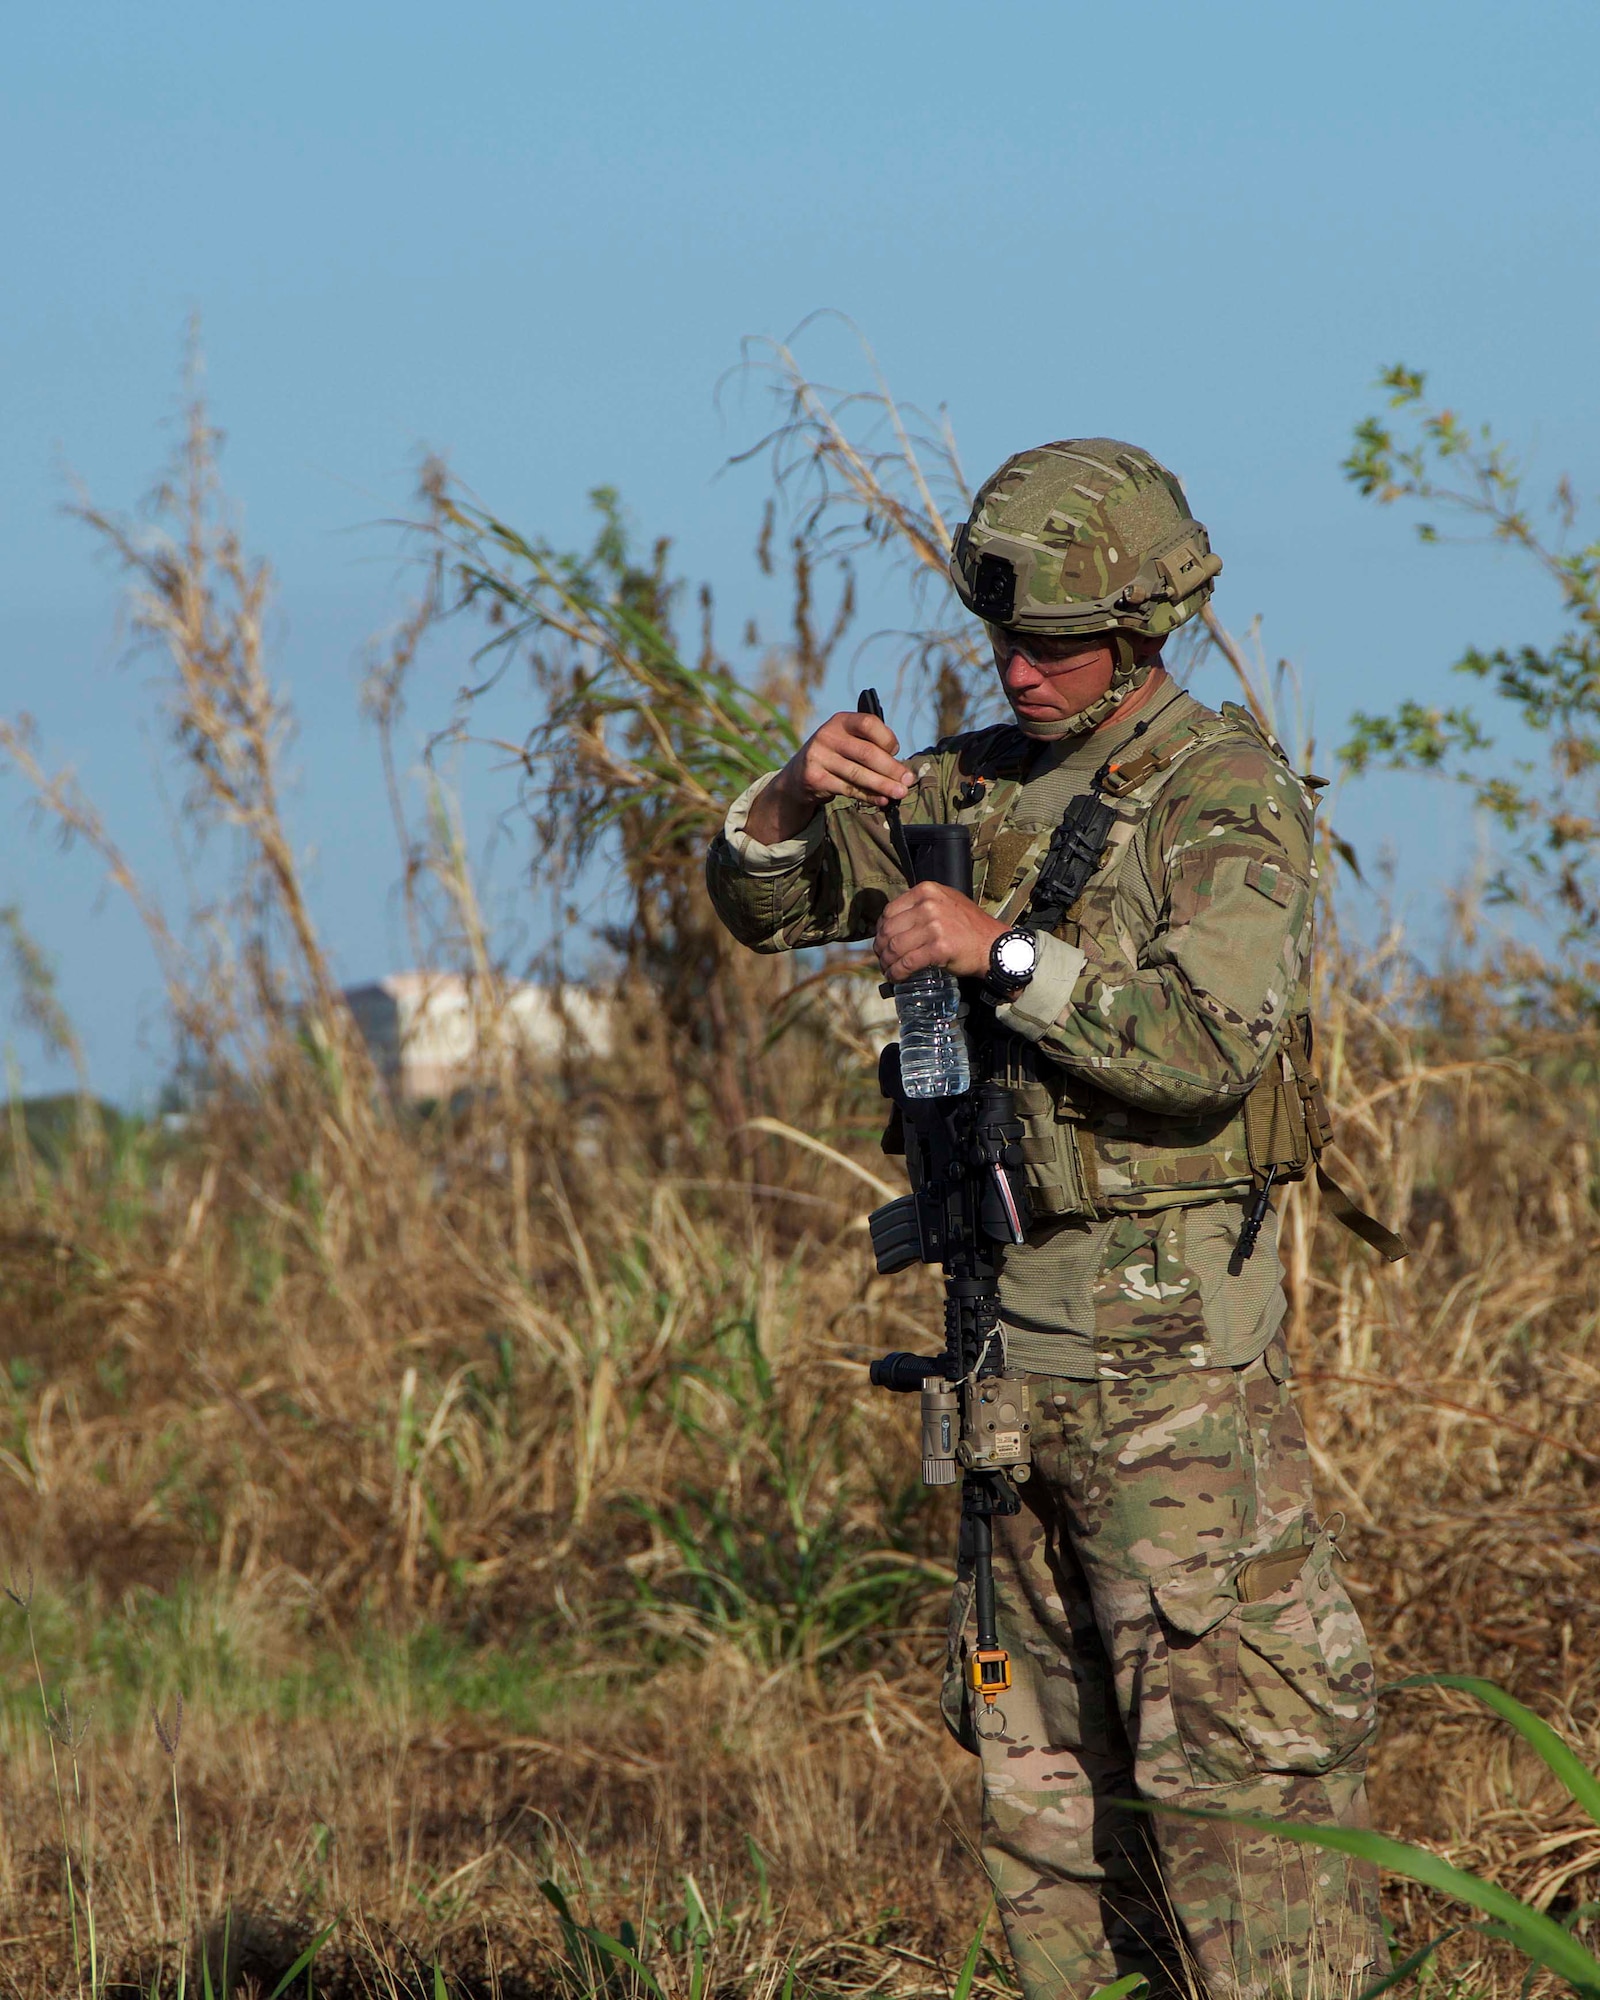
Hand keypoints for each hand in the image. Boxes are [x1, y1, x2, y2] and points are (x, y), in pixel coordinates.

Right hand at [744, 711, 915, 845]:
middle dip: (891, 769)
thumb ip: (871, 747)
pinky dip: (868, 796)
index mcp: (841, 720)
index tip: (897, 752)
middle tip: (908, 781)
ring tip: (900, 793)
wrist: (799, 775)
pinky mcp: (814, 778)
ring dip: (883, 785)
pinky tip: (882, 800)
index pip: (869, 723)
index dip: (887, 738)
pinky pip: (848, 789)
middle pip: (867, 753)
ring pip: (858, 774)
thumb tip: (902, 770)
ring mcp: (818, 756)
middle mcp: (827, 735)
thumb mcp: (849, 742)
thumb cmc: (836, 756)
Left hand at [875, 881, 1006, 980]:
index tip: (882, 941)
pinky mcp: (938, 948)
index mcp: (927, 891)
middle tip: (883, 959)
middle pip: (889, 930)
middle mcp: (929, 905)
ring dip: (887, 962)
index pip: (890, 911)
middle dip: (881, 948)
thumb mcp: (946, 903)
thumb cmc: (970, 927)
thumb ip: (922, 906)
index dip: (881, 930)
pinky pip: (907, 963)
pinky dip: (898, 973)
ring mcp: (934, 926)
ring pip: (895, 947)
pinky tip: (897, 977)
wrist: (993, 944)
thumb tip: (893, 923)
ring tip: (889, 969)